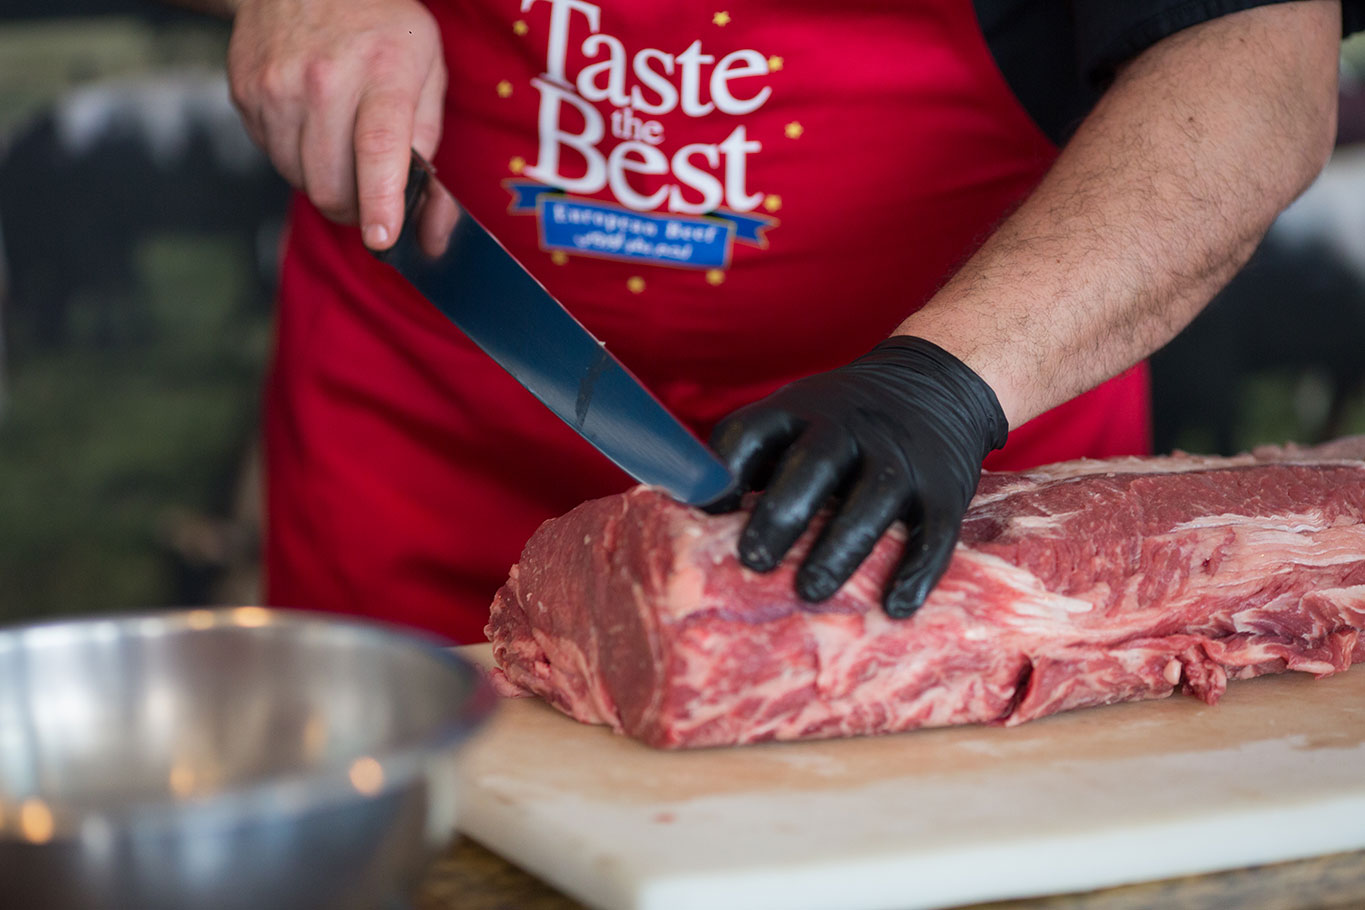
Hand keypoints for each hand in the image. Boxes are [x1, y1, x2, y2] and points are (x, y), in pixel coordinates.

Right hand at [227, 0, 457, 254]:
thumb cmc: (380, 28)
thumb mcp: (426, 73)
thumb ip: (430, 153)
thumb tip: (430, 233)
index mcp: (382, 70)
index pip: (377, 146)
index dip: (381, 201)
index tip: (383, 238)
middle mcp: (323, 78)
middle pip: (332, 183)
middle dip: (356, 210)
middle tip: (372, 198)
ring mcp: (276, 86)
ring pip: (300, 180)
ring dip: (326, 184)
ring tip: (342, 147)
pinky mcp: (245, 93)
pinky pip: (274, 157)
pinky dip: (297, 157)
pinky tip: (312, 123)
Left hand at [709, 337, 1007, 616]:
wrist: (934, 385)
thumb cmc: (839, 423)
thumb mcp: (792, 418)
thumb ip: (751, 461)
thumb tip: (698, 520)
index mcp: (799, 412)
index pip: (750, 433)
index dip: (723, 473)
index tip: (708, 514)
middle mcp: (849, 428)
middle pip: (813, 465)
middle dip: (781, 514)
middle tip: (754, 561)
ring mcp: (900, 459)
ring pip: (871, 501)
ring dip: (839, 548)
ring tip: (810, 590)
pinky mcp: (943, 489)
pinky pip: (935, 533)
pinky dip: (916, 571)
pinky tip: (895, 607)